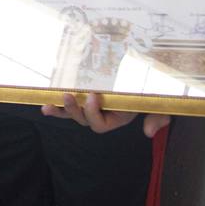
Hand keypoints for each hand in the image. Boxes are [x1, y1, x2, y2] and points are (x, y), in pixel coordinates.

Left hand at [41, 93, 172, 136]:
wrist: (148, 72)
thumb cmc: (153, 89)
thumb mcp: (159, 104)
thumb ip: (157, 117)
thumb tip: (148, 132)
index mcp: (117, 116)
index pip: (99, 124)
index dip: (93, 113)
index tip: (93, 96)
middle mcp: (102, 113)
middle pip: (83, 120)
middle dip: (74, 111)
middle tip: (69, 95)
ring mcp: (91, 104)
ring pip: (72, 114)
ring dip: (60, 110)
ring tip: (49, 105)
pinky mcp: (84, 94)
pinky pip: (67, 104)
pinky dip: (56, 106)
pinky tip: (44, 106)